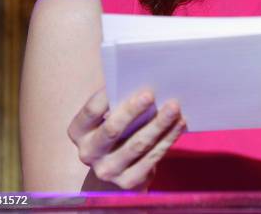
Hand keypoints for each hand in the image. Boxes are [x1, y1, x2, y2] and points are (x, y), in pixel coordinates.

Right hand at [67, 86, 185, 189]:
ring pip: (137, 144)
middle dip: (132, 110)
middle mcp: (89, 153)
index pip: (91, 111)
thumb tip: (141, 78)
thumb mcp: (109, 114)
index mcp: (79, 131)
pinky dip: (169, 138)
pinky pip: (153, 158)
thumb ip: (118, 99)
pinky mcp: (129, 182)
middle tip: (150, 94)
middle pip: (112, 130)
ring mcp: (108, 170)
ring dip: (158, 124)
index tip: (123, 80)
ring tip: (174, 107)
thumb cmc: (117, 127)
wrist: (119, 167)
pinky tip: (180, 123)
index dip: (105, 96)